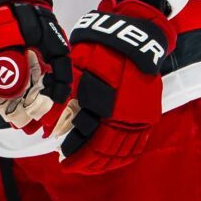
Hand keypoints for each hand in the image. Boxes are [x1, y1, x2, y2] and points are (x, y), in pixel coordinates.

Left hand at [59, 0, 172, 173]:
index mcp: (109, 112)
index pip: (93, 147)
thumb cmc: (101, 50)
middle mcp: (129, 120)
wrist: (134, 34)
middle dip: (90, 163)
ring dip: (107, 161)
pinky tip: (114, 156)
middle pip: (109, 153)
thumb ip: (66, 103)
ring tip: (92, 165)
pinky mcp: (149, 113)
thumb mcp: (77, 73)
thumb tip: (52, 128)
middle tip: (75, 166)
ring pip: (125, 151)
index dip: (77, 158)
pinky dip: (125, 153)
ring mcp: (142, 118)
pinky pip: (139, 143)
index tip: (64, 162)